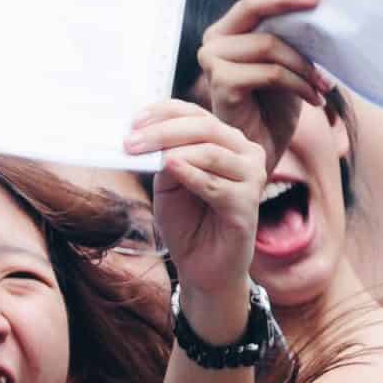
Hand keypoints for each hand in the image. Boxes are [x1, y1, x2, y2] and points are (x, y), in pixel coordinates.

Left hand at [125, 101, 266, 330]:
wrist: (203, 269)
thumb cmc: (188, 223)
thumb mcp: (168, 183)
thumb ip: (164, 158)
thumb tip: (146, 136)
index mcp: (226, 141)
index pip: (195, 114)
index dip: (162, 113)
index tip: (132, 121)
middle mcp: (245, 154)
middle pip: (204, 127)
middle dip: (163, 131)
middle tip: (131, 141)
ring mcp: (252, 178)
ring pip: (211, 152)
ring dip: (174, 150)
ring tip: (146, 156)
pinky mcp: (248, 205)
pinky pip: (216, 185)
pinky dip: (191, 175)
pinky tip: (170, 169)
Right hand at [196, 0, 328, 169]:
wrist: (261, 151)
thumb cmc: (275, 108)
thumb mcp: (290, 62)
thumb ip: (295, 33)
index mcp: (231, 28)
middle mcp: (215, 38)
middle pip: (255, 4)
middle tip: (322, 0)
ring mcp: (212, 59)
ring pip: (270, 44)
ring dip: (306, 66)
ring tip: (325, 85)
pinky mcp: (220, 83)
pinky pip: (270, 72)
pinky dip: (298, 85)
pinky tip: (314, 99)